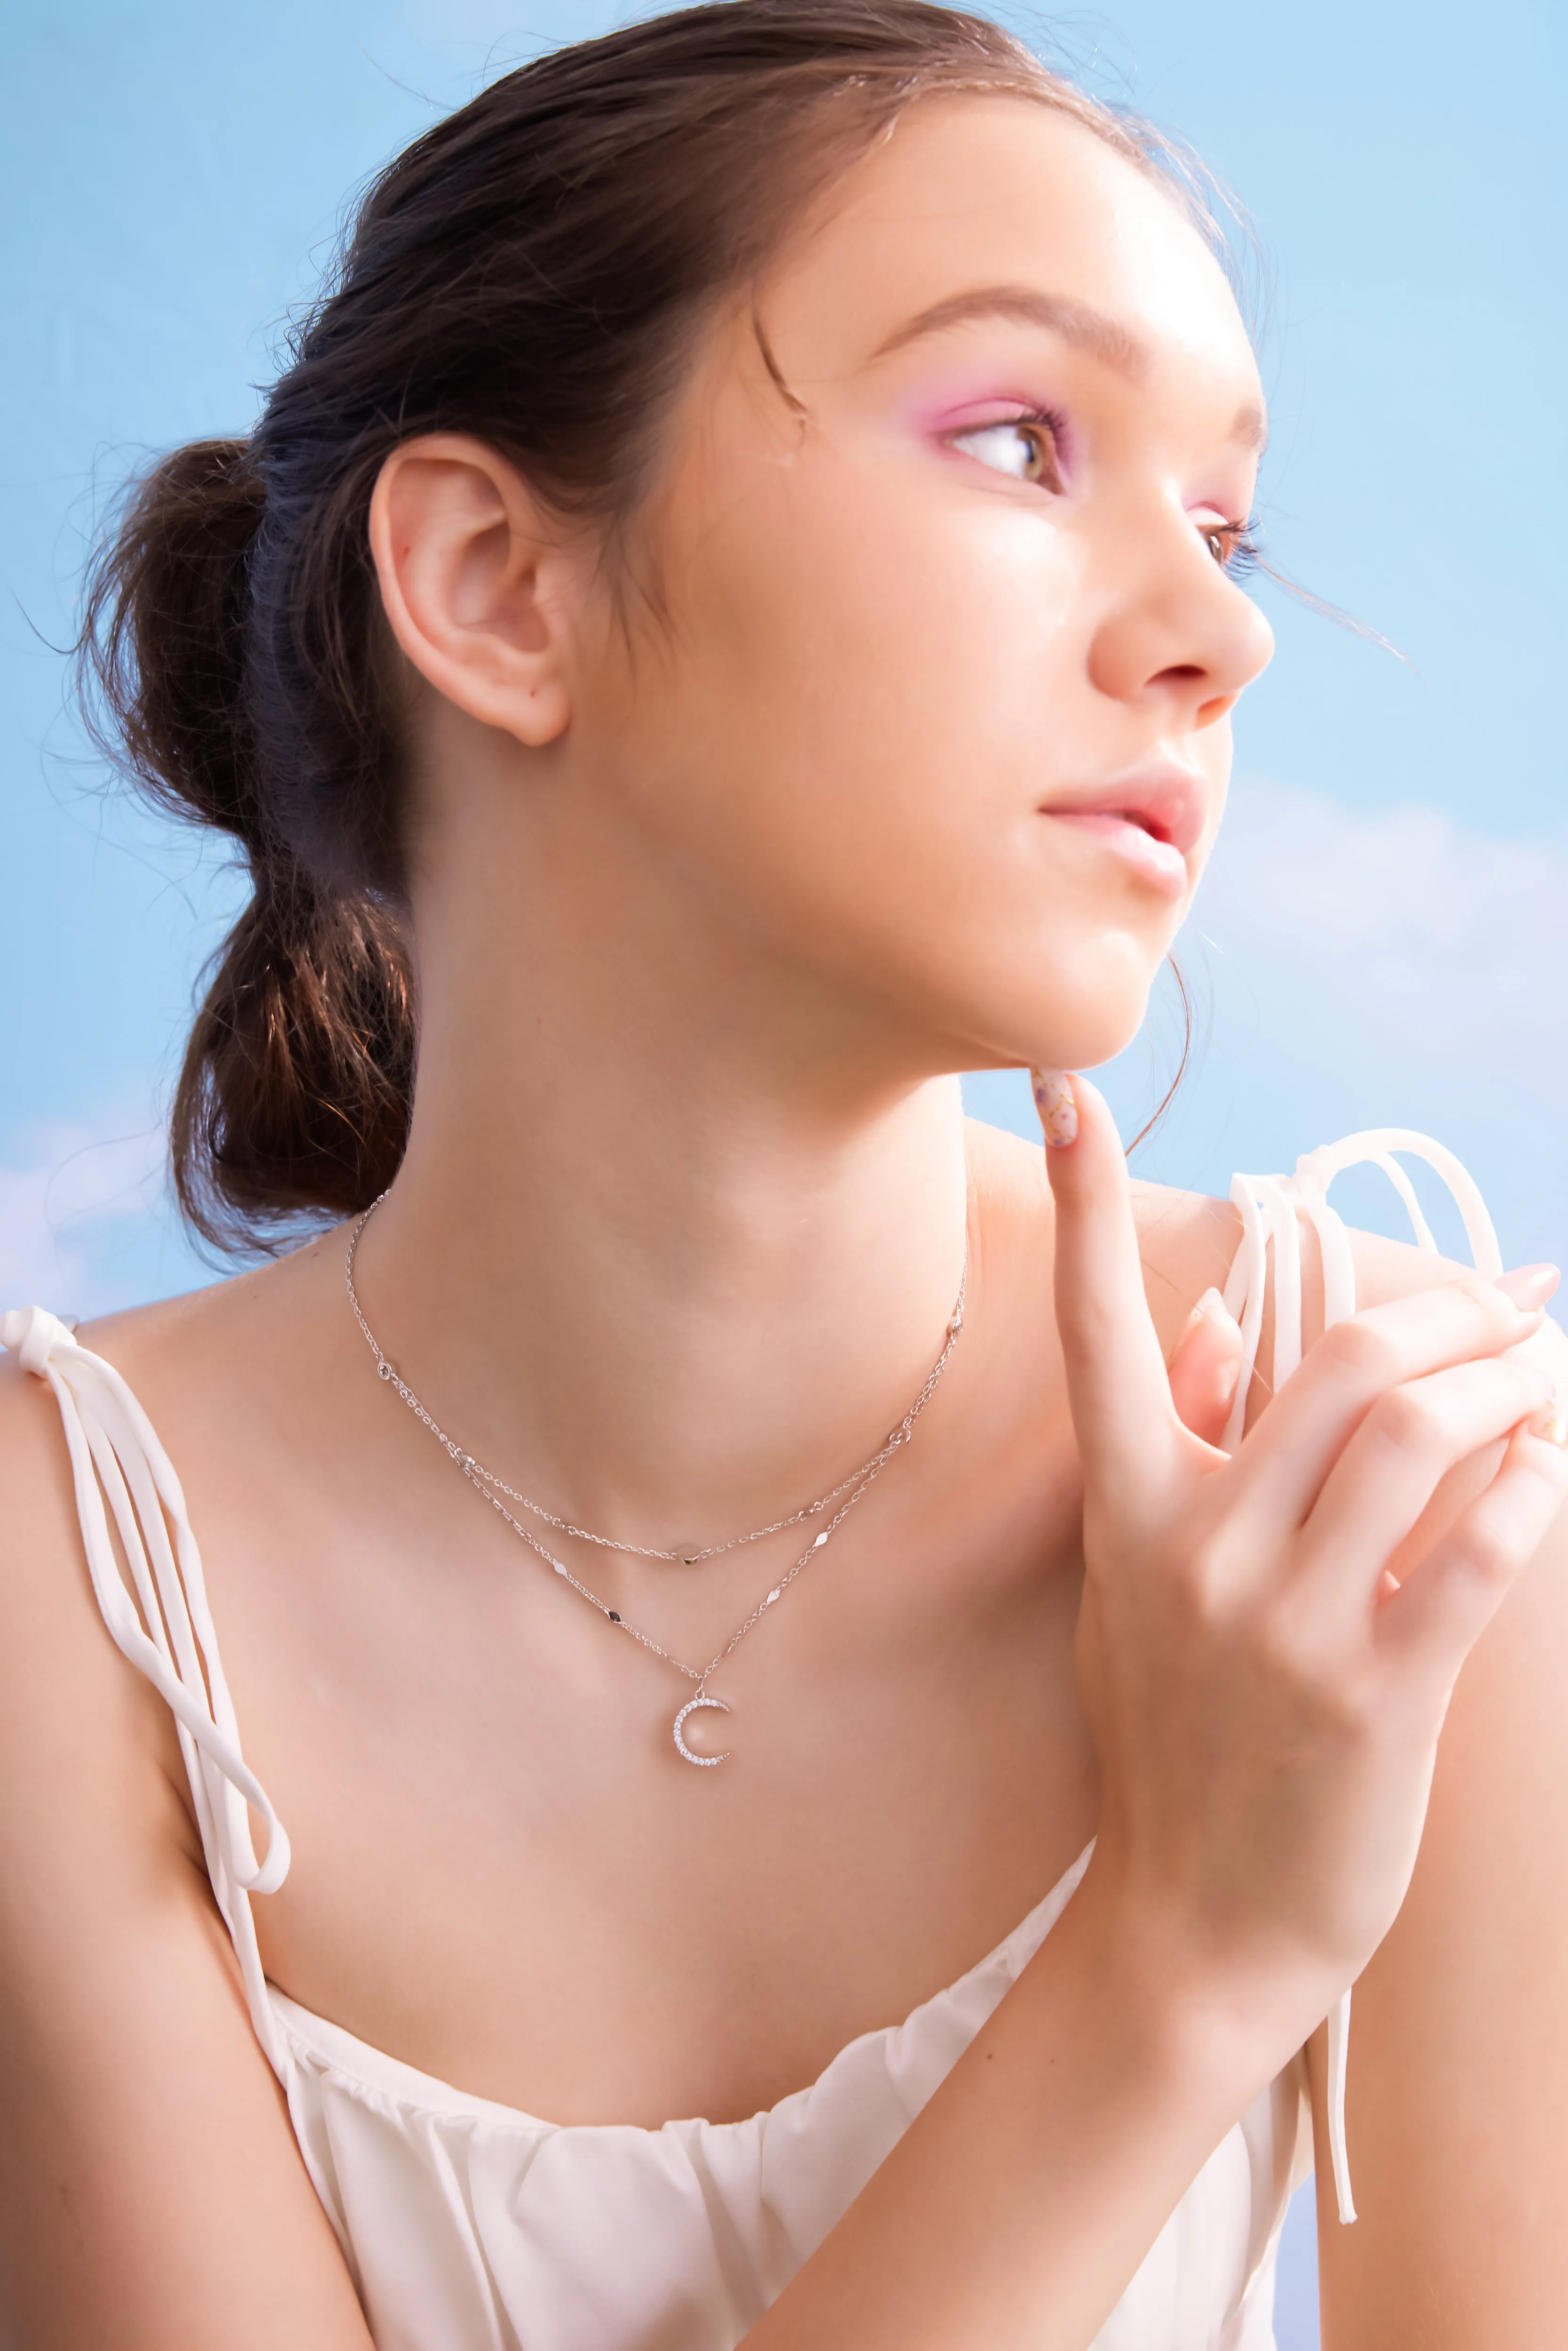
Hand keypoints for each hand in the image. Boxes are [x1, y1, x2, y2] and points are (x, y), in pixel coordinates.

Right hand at [1036, 1070, 1567, 2056]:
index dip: (1087, 1198)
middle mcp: (1196, 1549)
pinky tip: (1545, 1465)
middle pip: (1341, 1361)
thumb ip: (1173, 1444)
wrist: (1195, 1924)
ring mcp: (1281, 1625)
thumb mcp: (1135, 1588)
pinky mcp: (1374, 1694)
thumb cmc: (1171, 1742)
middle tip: (1508, 1309)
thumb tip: (1200, 1311)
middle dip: (1447, 1315)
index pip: (1095, 1323)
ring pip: (1421, 1434)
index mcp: (1126, 1510)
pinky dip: (1531, 1485)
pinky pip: (1478, 1546)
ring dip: (1509, 1385)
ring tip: (1543, 1377)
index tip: (1062, 1079)